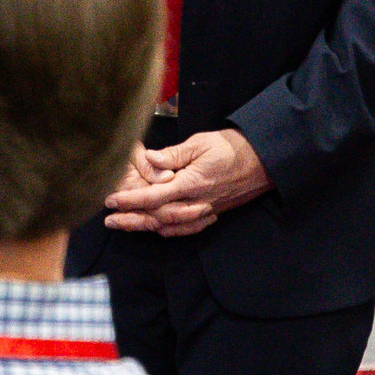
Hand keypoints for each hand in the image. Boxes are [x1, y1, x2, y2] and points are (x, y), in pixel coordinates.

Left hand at [102, 128, 270, 236]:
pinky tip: (157, 228)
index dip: (129, 201)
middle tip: (110, 220)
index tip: (110, 201)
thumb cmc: (233, 147)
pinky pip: (187, 229)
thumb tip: (150, 158)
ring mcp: (205, 211)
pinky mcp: (213, 213)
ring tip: (126, 225)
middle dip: (131, 220)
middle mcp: (196, 202)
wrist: (264, 161)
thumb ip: (173, 154)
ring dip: (146, 227)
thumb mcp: (201, 142)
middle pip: (157, 218)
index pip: (153, 197)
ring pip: (170, 227)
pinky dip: (169, 231)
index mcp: (191, 183)